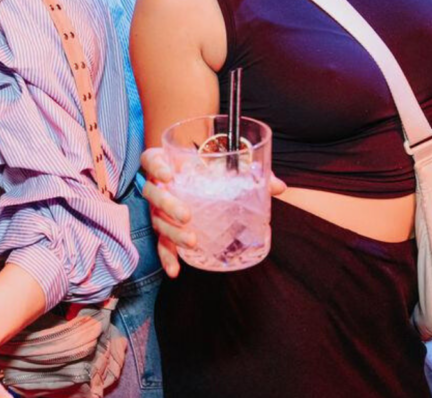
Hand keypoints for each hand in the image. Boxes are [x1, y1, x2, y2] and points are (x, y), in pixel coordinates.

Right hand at [141, 148, 286, 278]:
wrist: (191, 181)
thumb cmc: (205, 171)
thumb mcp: (221, 168)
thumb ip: (250, 174)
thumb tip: (279, 187)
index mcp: (165, 164)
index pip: (151, 160)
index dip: (156, 166)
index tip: (169, 174)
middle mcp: (156, 186)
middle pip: (153, 193)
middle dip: (169, 205)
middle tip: (187, 215)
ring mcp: (156, 210)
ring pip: (157, 221)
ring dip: (172, 233)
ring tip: (191, 241)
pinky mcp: (162, 230)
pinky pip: (161, 244)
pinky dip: (167, 257)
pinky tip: (175, 271)